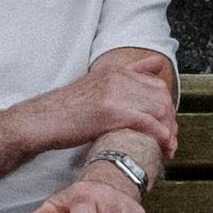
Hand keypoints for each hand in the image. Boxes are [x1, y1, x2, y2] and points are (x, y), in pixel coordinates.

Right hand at [17, 51, 179, 158]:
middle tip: (171, 140)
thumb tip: (156, 64)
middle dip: (171, 121)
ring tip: (168, 148)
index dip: (167, 107)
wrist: (42, 121)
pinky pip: (147, 122)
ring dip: (169, 131)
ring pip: (158, 110)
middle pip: (161, 97)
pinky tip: (163, 146)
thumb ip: (128, 74)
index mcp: (116, 70)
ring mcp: (115, 93)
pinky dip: (160, 135)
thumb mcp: (98, 84)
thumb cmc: (68, 109)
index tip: (168, 126)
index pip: (157, 85)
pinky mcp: (111, 112)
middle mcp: (118, 77)